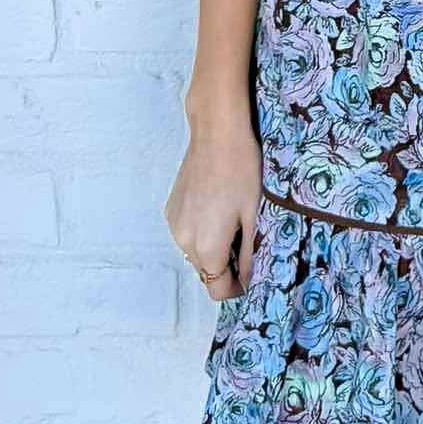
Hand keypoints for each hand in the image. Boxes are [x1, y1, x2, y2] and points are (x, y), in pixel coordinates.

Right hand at [164, 101, 261, 299]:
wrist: (216, 134)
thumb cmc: (242, 172)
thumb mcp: (253, 216)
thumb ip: (248, 253)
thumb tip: (248, 280)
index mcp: (207, 247)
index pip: (217, 289)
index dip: (237, 288)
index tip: (250, 275)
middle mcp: (184, 242)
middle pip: (206, 272)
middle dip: (226, 266)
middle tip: (246, 241)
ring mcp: (173, 226)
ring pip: (195, 253)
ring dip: (212, 248)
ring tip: (231, 221)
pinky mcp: (169, 210)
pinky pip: (187, 234)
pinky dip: (201, 232)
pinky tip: (215, 209)